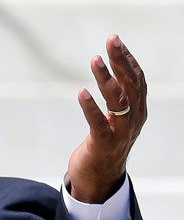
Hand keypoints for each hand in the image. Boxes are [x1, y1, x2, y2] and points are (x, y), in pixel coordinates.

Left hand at [67, 35, 146, 202]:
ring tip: (95, 60)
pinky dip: (90, 107)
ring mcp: (120, 132)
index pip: (137, 80)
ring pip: (117, 101)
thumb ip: (117, 100)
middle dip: (121, 61)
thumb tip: (112, 72)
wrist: (99, 178)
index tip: (115, 42)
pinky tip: (82, 92)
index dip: (128, 59)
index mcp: (138, 111)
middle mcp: (133, 119)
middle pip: (131, 85)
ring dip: (106, 78)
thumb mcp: (115, 119)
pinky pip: (98, 123)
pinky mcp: (103, 144)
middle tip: (110, 41)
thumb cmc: (104, 144)